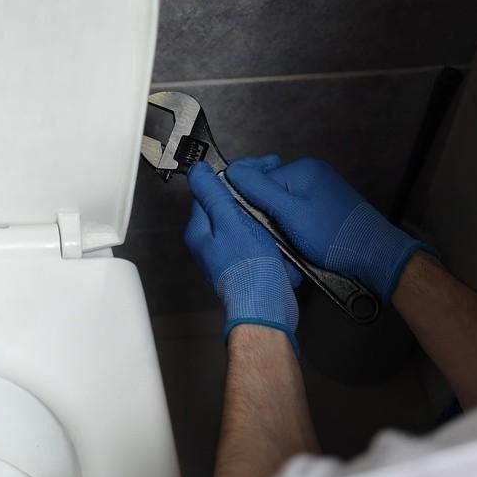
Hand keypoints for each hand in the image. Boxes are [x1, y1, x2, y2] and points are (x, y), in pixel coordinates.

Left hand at [185, 162, 299, 353]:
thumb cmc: (248, 267)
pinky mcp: (246, 263)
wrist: (266, 306)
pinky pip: (257, 239)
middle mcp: (209, 242)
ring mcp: (227, 254)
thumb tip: (197, 171)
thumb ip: (213, 195)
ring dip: (261, 215)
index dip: (232, 177)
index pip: (209, 191)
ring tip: (277, 210)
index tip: (255, 171)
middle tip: (269, 189)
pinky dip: (268, 234)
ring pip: (245, 221)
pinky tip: (279, 233)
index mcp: (199, 230)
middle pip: (227, 206)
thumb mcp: (230, 222)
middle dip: (248, 197)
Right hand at [225, 155, 428, 300]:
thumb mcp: (289, 213)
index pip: (258, 181)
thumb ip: (259, 190)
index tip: (256, 226)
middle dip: (268, 217)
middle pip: (270, 194)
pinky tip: (302, 244)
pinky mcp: (326, 207)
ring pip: (282, 207)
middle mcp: (312, 174)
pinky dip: (294, 230)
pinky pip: (297, 214)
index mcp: (302, 169)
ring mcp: (321, 191)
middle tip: (277, 239)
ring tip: (291, 244)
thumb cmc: (332, 236)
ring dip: (281, 227)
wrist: (374, 256)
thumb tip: (230, 170)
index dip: (252, 205)